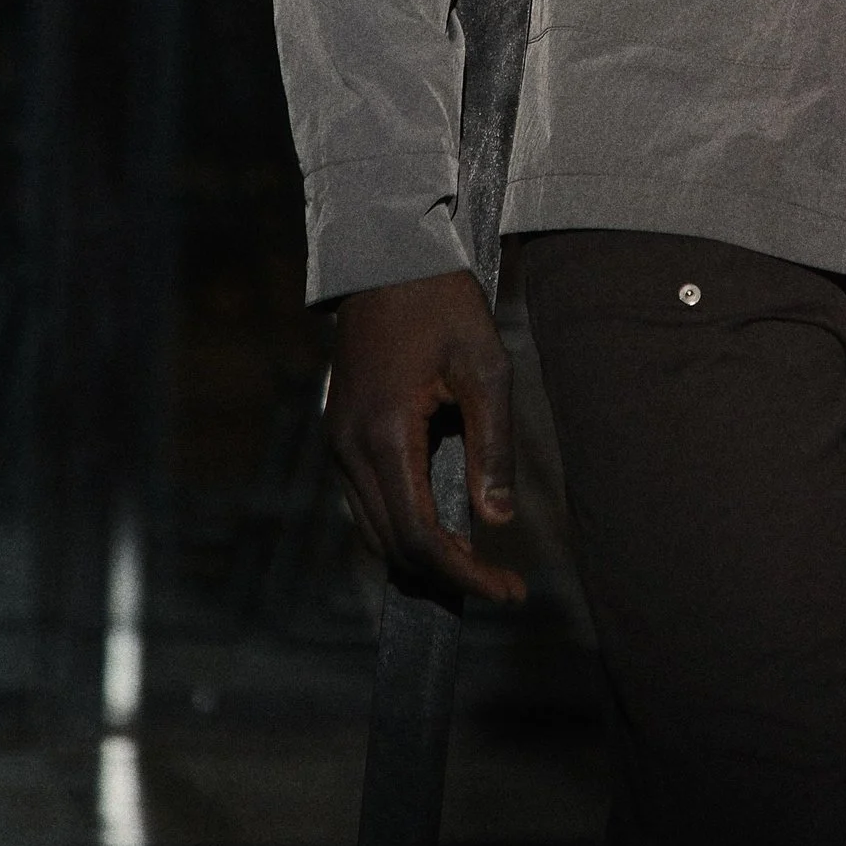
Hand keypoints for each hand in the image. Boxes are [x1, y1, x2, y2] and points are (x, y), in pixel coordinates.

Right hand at [327, 269, 528, 604]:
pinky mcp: (339, 433)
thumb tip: (496, 521)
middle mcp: (349, 450)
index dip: (462, 574)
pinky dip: (401, 525)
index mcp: (384, 436)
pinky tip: (442, 525)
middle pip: (392, 546)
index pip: (418, 536)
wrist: (386, 255)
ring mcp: (337, 443)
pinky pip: (365, 501)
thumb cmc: (443, 303)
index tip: (509, 590)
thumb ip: (492, 445)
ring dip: (422, 555)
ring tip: (478, 565)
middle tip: (503, 586)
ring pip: (374, 530)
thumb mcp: (485, 365)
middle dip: (446, 575)